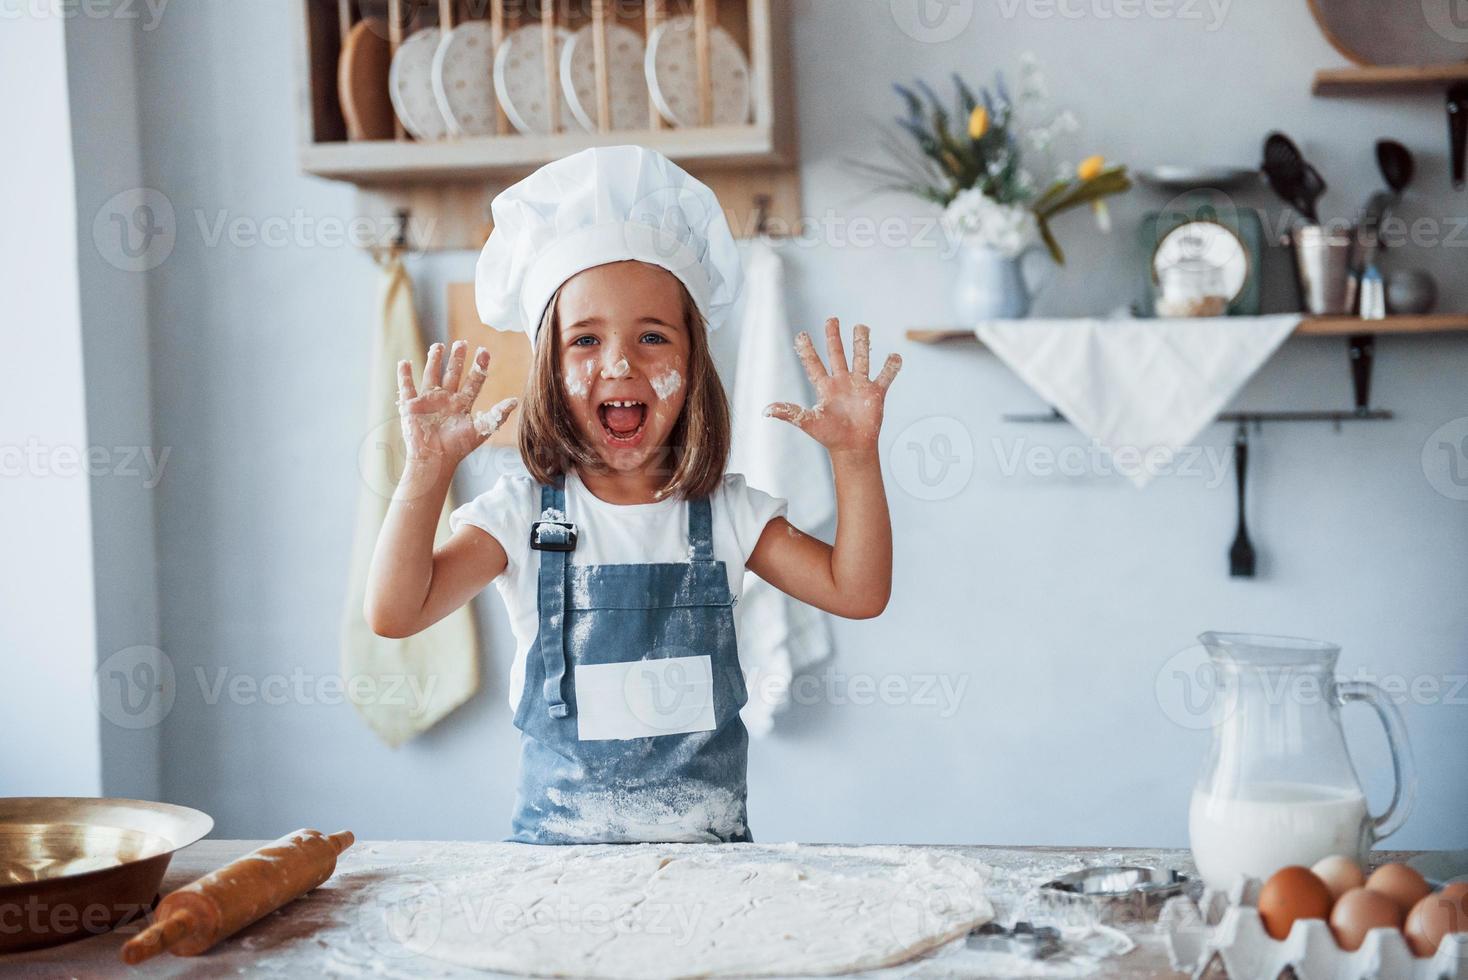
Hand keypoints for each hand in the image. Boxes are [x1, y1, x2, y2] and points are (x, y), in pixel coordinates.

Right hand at [397, 340, 517, 463]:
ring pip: (432, 375)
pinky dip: (404, 375)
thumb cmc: (458, 448)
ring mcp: (428, 401)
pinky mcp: (411, 406)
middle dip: (457, 358)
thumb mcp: (481, 430)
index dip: (479, 366)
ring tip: (438, 345)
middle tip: (462, 342)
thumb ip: (497, 415)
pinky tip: (404, 362)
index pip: (473, 381)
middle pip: (453, 373)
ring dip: (434, 360)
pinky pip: (406, 387)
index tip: (484, 351)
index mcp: (462, 404)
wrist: (435, 460)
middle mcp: (446, 400)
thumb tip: (516, 401)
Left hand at [766, 318, 901, 455]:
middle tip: (832, 319)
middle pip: (837, 354)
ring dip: (862, 343)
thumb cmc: (830, 436)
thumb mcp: (807, 422)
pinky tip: (895, 356)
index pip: (813, 364)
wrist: (852, 448)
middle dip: (834, 337)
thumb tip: (766, 410)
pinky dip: (891, 366)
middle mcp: (842, 382)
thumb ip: (789, 413)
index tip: (801, 334)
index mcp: (825, 387)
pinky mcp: (876, 393)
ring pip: (862, 358)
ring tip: (862, 327)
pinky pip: (885, 376)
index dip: (807, 350)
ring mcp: (859, 386)